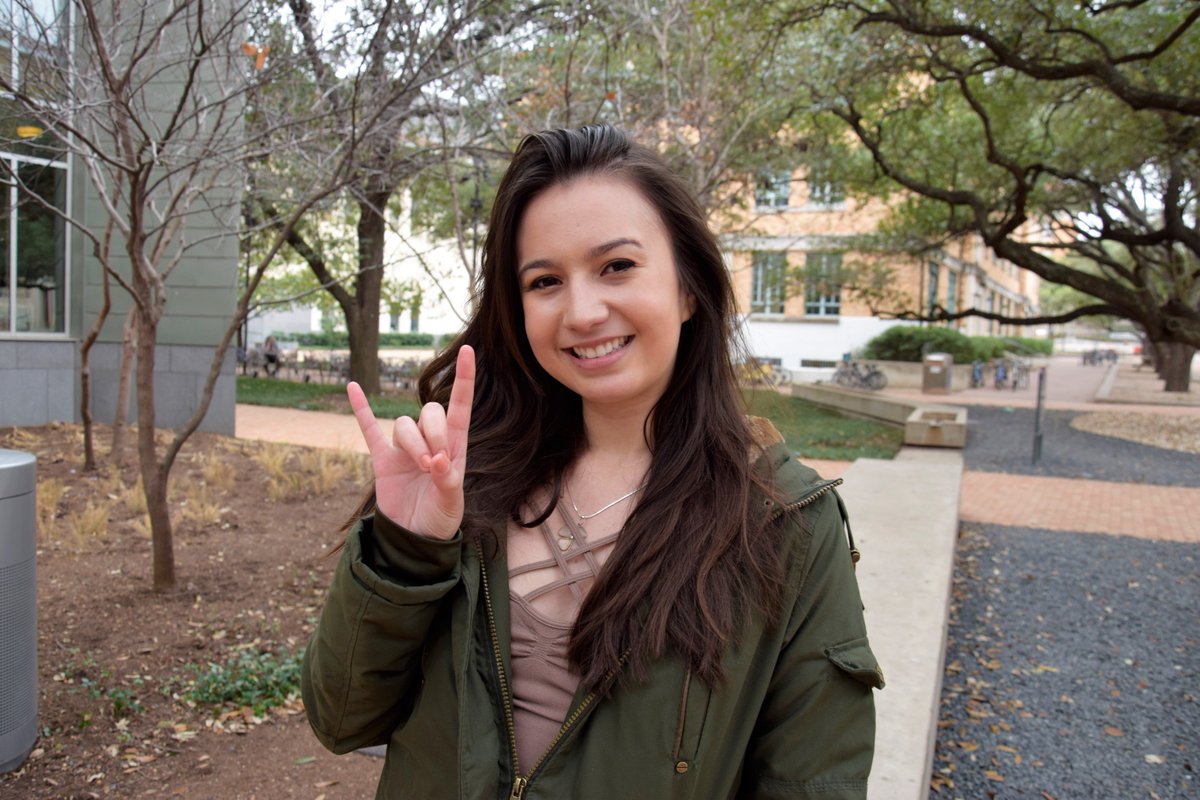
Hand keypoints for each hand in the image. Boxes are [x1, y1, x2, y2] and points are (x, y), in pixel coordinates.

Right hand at [347, 345, 474, 539]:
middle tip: (435, 462)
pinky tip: (352, 387)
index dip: (465, 379)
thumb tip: (438, 460)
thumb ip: (447, 482)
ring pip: (403, 425)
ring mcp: (405, 449)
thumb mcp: (451, 504)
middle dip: (433, 432)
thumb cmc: (440, 520)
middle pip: (429, 413)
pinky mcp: (383, 459)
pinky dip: (361, 409)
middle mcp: (430, 442)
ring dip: (412, 442)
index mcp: (455, 447)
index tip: (469, 351)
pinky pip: (369, 429)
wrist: (414, 539)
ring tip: (420, 467)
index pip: (460, 406)